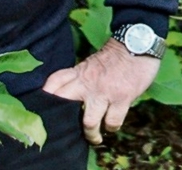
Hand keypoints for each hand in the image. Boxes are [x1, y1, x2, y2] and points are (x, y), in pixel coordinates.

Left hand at [41, 40, 160, 144]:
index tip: (42, 106)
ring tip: (94, 138)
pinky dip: (111, 127)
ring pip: (89, 122)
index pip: (55, 81)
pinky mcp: (122, 98)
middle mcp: (89, 83)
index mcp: (80, 71)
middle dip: (62, 121)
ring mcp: (105, 92)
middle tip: (65, 132)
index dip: (46, 93)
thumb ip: (83, 76)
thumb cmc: (118, 53)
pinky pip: (112, 121)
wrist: (139, 42)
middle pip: (65, 104)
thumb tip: (76, 93)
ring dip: (91, 134)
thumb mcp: (94, 61)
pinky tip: (112, 126)